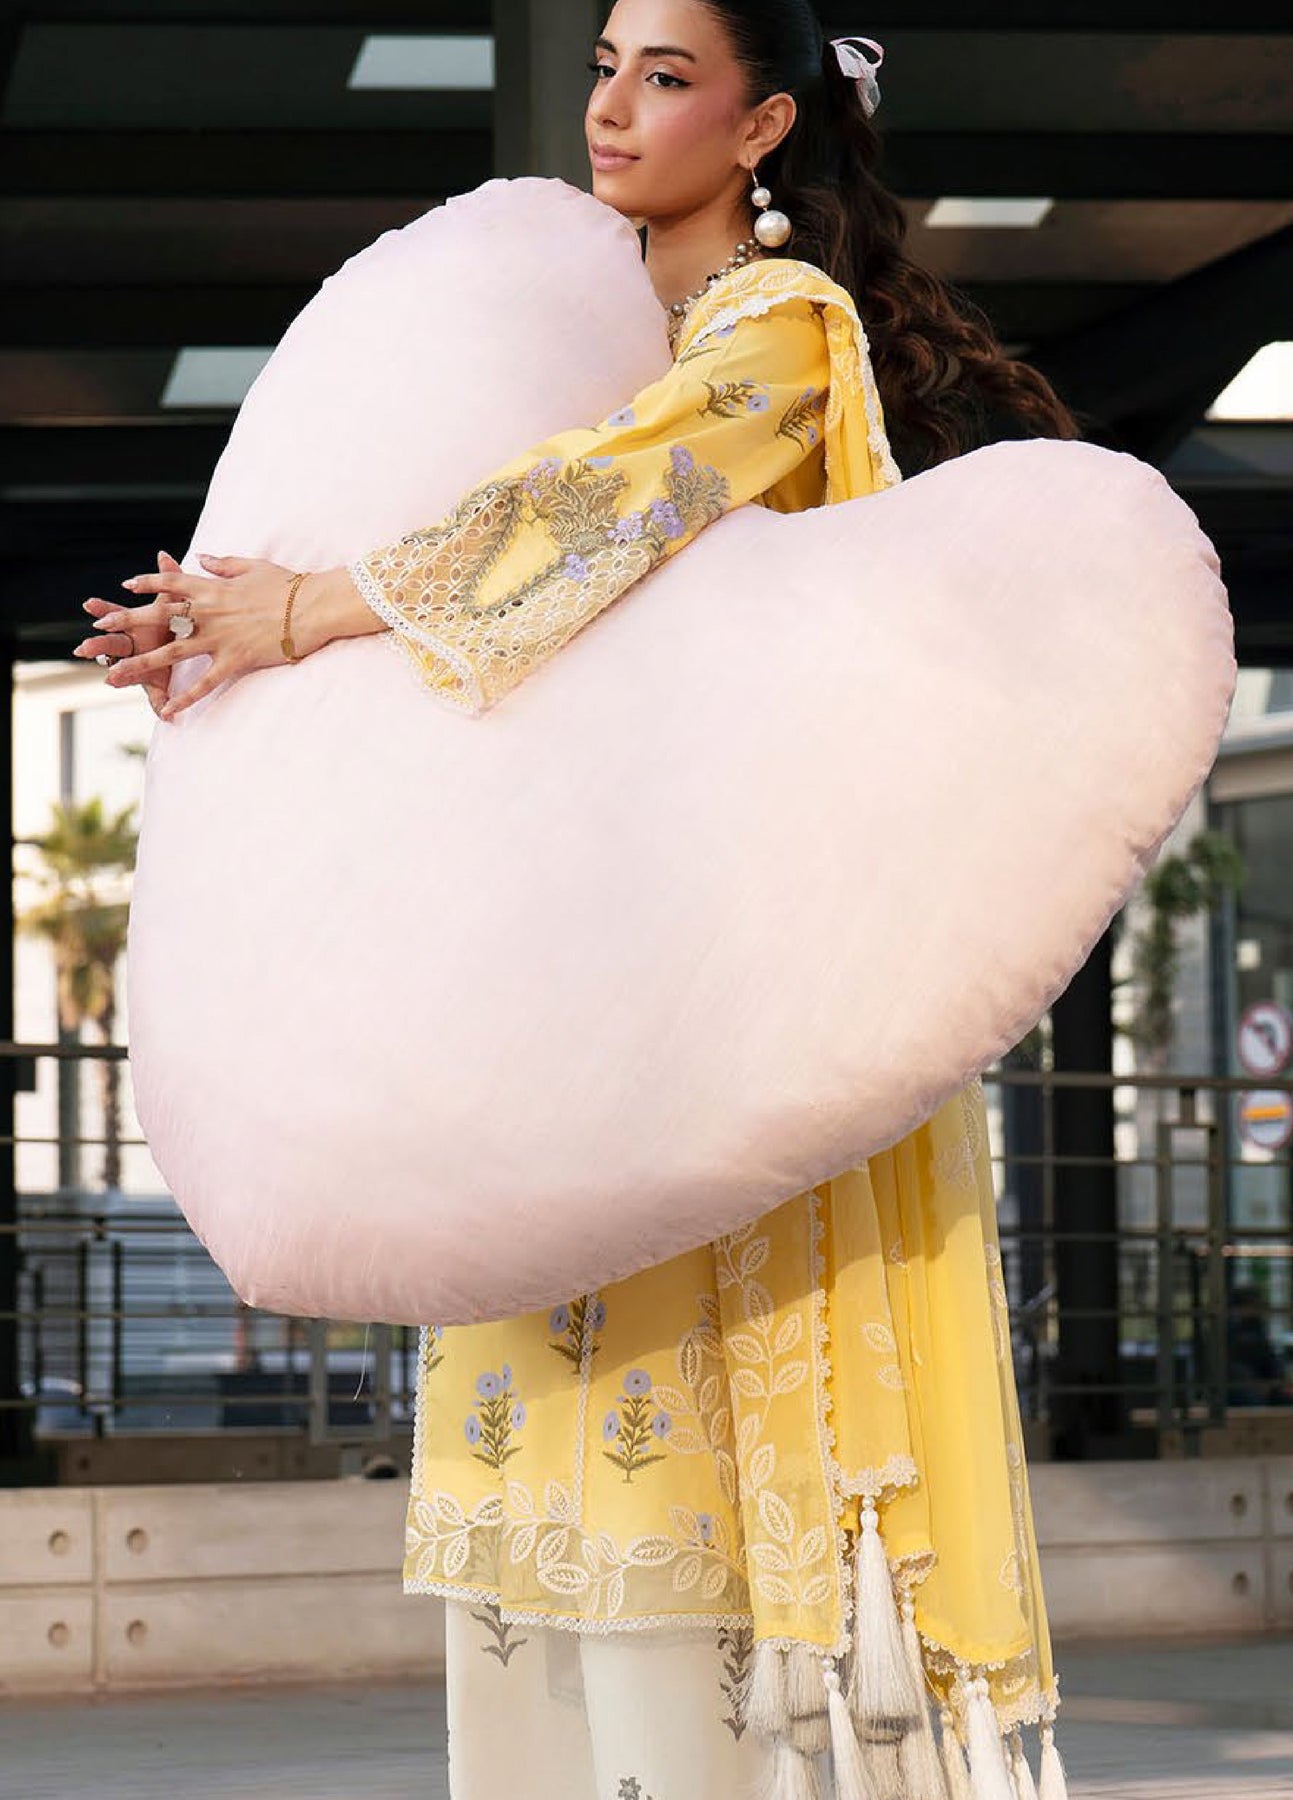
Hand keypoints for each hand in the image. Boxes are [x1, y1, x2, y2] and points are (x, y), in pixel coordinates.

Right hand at [75, 549, 180, 718]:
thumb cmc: (176, 621)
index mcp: (134, 625)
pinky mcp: (155, 683)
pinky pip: (157, 696)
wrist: (190, 643)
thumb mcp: (176, 602)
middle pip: (111, 644)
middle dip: (97, 646)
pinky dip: (160, 706)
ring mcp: (140, 666)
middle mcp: (131, 645)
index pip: (115, 616)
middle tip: (83, 648)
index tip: (88, 605)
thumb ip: (169, 579)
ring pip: (125, 673)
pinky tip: (164, 715)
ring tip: (110, 681)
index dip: (102, 611)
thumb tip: (163, 553)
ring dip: (117, 677)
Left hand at [79, 552, 326, 721]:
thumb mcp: (252, 566)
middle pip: (159, 617)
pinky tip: (169, 710)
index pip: (171, 583)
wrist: (313, 607)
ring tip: (114, 675)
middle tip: (98, 629)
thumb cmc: (288, 585)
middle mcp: (208, 612)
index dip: (148, 583)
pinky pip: (206, 682)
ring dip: (141, 665)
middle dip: (126, 622)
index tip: (127, 586)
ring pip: (171, 652)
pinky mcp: (235, 659)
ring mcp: (220, 638)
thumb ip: (223, 564)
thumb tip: (202, 557)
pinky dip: (186, 697)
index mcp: (212, 588)